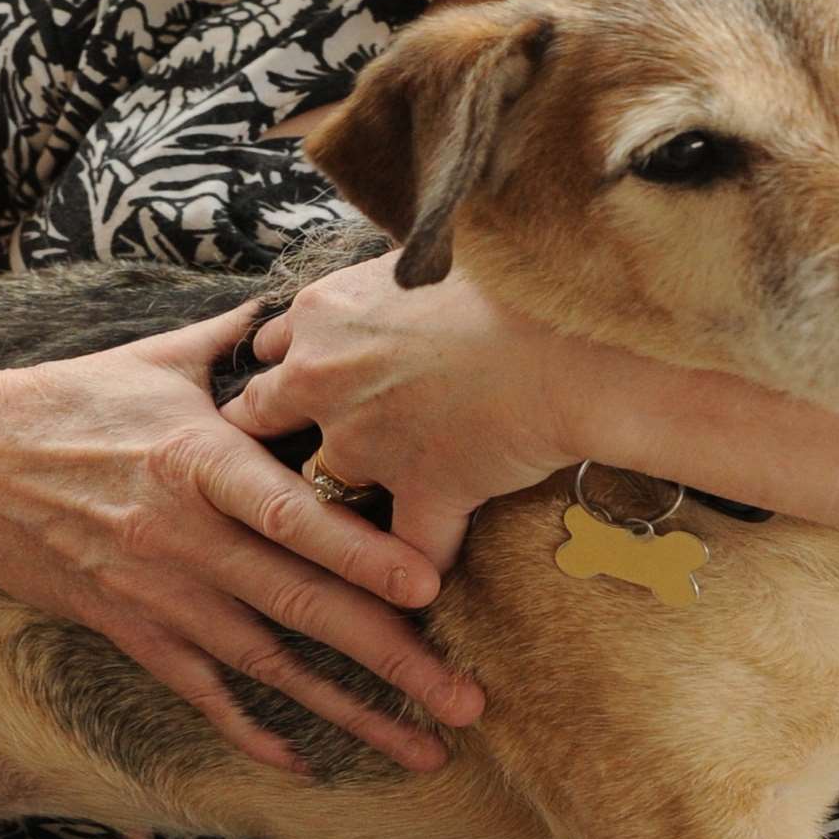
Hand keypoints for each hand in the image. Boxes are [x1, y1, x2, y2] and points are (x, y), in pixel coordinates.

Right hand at [0, 302, 478, 772]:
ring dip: (348, 711)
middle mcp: (182, 536)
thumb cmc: (66, 401)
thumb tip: (296, 306)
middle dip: (392, 660)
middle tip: (465, 701)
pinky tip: (305, 762)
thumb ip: (235, 341)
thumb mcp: (155, 359)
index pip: (293, 516)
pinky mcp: (128, 629)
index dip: (362, 555)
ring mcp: (155, 593)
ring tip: (420, 746)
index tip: (430, 588)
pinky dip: (250, 729)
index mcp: (197, 460)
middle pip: (301, 607)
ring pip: (267, 664)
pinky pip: (199, 690)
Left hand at [223, 254, 584, 572]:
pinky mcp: (422, 490)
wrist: (567, 332)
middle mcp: (326, 381)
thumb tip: (389, 286)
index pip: (271, 353)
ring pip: (326, 490)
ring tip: (370, 514)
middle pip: (271, 423)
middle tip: (319, 446)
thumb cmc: (506, 278)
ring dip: (348, 502)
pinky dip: (419, 564)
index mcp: (324, 316)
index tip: (305, 386)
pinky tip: (430, 579)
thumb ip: (382, 287)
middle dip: (291, 438)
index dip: (288, 374)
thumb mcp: (422, 260)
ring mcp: (366, 443)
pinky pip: (410, 546)